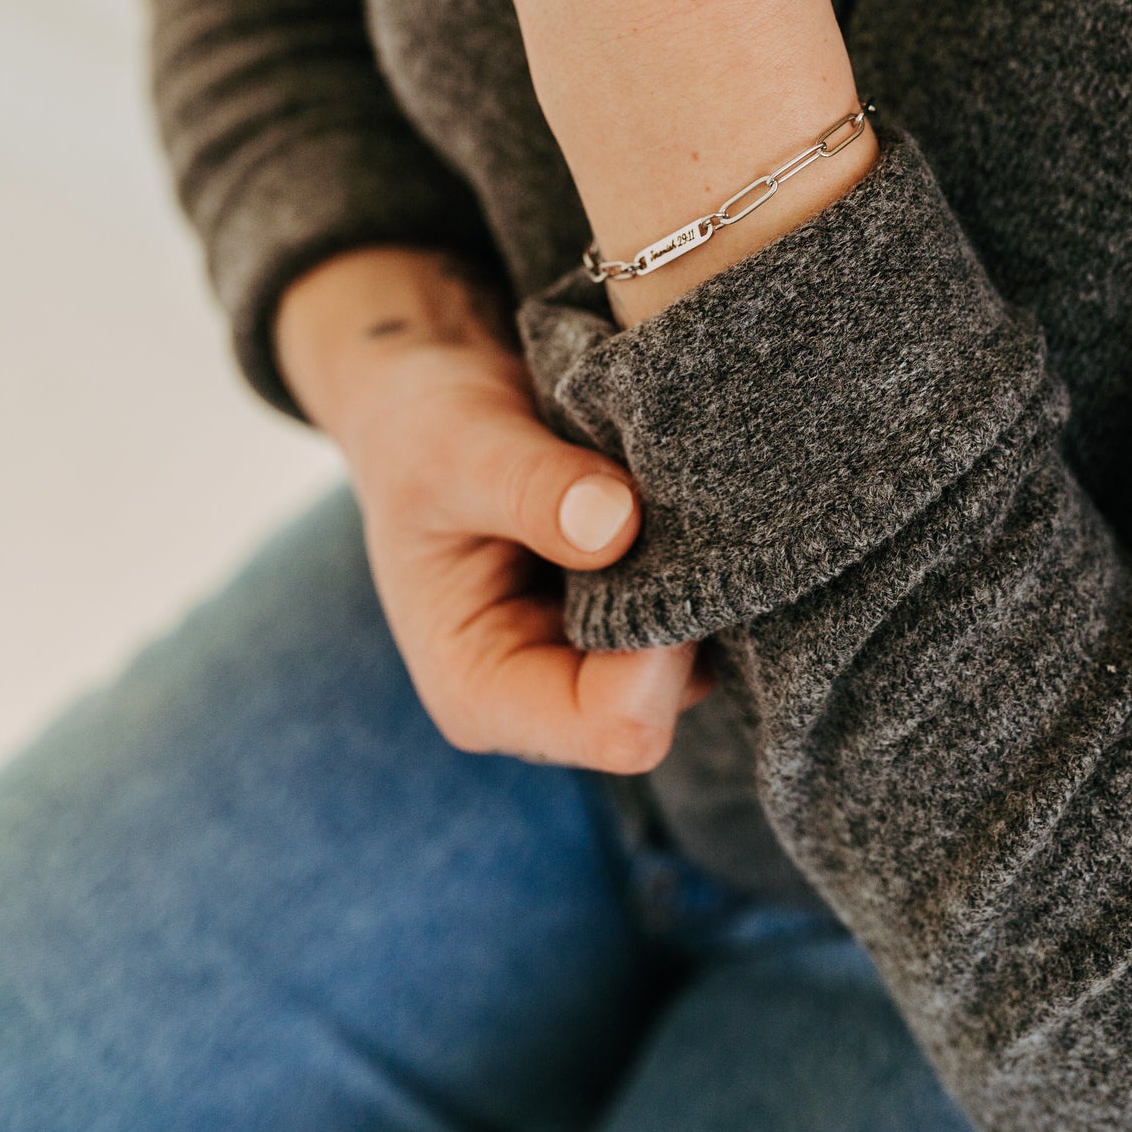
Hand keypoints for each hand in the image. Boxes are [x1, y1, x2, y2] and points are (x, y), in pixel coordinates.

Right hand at [277, 248, 706, 769]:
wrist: (433, 404)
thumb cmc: (425, 432)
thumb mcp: (460, 447)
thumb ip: (532, 487)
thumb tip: (618, 524)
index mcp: (480, 691)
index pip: (615, 726)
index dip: (661, 646)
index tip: (654, 537)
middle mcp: (545, 694)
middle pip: (669, 698)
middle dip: (684, 607)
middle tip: (667, 501)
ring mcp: (596, 660)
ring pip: (698, 654)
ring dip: (699, 576)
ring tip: (661, 490)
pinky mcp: (634, 619)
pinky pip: (704, 610)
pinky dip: (705, 558)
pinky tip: (678, 497)